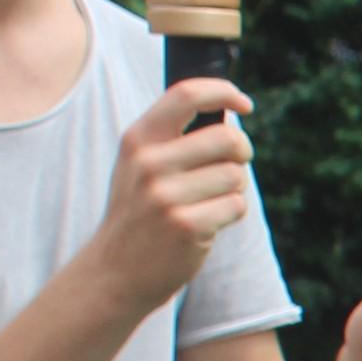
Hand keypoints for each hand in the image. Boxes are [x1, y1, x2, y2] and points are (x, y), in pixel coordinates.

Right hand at [76, 80, 253, 314]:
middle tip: (230, 168)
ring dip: (234, 189)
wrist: (117, 269)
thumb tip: (231, 113)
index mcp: (138, 139)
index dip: (223, 91)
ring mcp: (166, 195)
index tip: (244, 102)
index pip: (186, 94)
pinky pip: (236, 206)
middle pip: (227, 138)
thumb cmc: (141, 212)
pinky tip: (205, 224)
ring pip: (236, 175)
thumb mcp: (141, 166)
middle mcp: (148, 162)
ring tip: (207, 202)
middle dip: (241, 153)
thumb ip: (175, 137)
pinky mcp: (187, 225)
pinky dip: (231, 214)